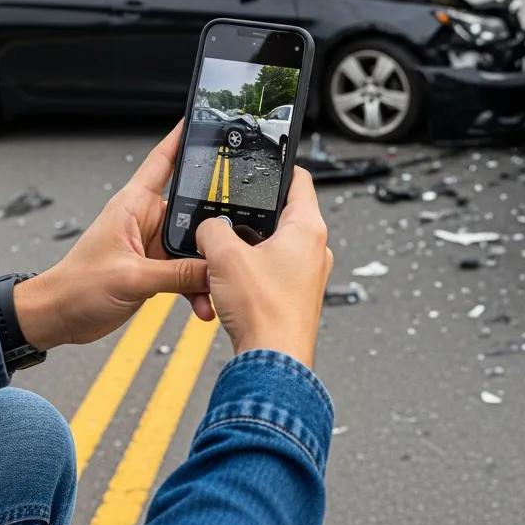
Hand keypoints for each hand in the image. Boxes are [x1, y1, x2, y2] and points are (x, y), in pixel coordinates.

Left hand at [14, 123, 212, 349]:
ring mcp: (152, 243)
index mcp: (134, 205)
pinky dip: (198, 286)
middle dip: (215, 220)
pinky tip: (205, 302)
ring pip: (193, 245)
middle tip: (238, 231)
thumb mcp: (131, 277)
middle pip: (192, 207)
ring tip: (220, 282)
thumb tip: (212, 268)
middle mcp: (146, 219)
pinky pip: (187, 271)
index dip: (182, 138)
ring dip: (206, 265)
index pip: (162, 161)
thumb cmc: (77, 286)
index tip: (203, 122)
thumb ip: (177, 274)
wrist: (59, 317)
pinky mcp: (156, 267)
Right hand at [195, 167, 332, 367]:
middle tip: (231, 217)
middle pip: (283, 214)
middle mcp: (315, 248)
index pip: (299, 179)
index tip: (265, 162)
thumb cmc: (264, 311)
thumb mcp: (224, 256)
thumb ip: (213, 229)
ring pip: (275, 246)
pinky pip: (273, 272)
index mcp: (308, 227)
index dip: (279, 166)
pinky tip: (231, 285)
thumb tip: (210, 227)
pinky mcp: (298, 296)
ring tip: (225, 258)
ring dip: (248, 249)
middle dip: (253, 216)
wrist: (272, 362)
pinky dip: (252, 273)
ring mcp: (309, 274)